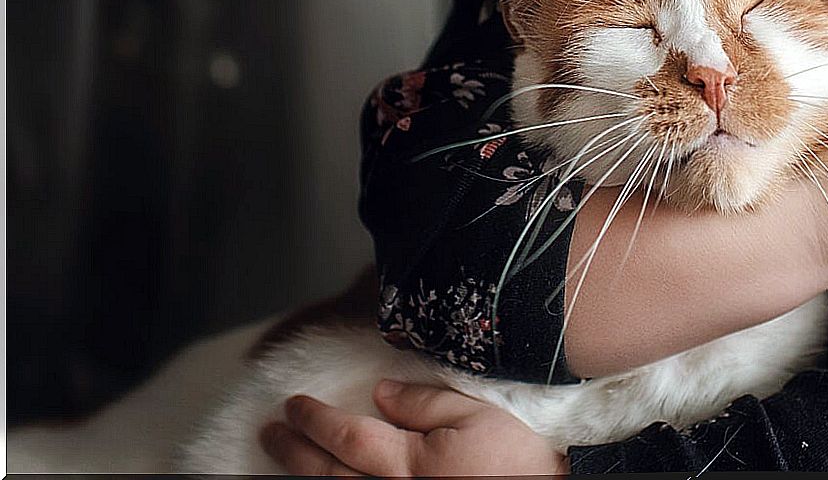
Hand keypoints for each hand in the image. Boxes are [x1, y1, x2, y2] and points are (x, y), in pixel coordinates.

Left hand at [259, 380, 568, 476]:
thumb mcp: (476, 413)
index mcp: (412, 464)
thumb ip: (424, 403)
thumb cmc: (519, 456)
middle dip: (297, 451)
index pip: (348, 438)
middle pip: (333, 475)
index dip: (315, 422)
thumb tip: (382, 393)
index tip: (293, 405)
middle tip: (271, 431)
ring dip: (308, 476)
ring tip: (286, 457)